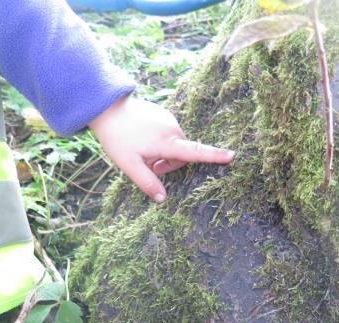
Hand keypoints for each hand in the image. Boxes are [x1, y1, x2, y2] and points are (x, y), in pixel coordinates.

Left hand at [89, 96, 234, 202]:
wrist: (106, 107)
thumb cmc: (117, 138)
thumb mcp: (129, 165)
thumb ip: (147, 183)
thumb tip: (163, 199)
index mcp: (167, 142)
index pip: (195, 152)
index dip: (214, 156)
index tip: (232, 156)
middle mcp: (173, 129)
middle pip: (182, 154)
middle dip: (169, 164)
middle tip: (149, 166)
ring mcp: (169, 119)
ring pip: (175, 145)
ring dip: (164, 153)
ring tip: (143, 152)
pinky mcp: (164, 114)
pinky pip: (169, 134)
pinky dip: (161, 142)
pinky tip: (142, 140)